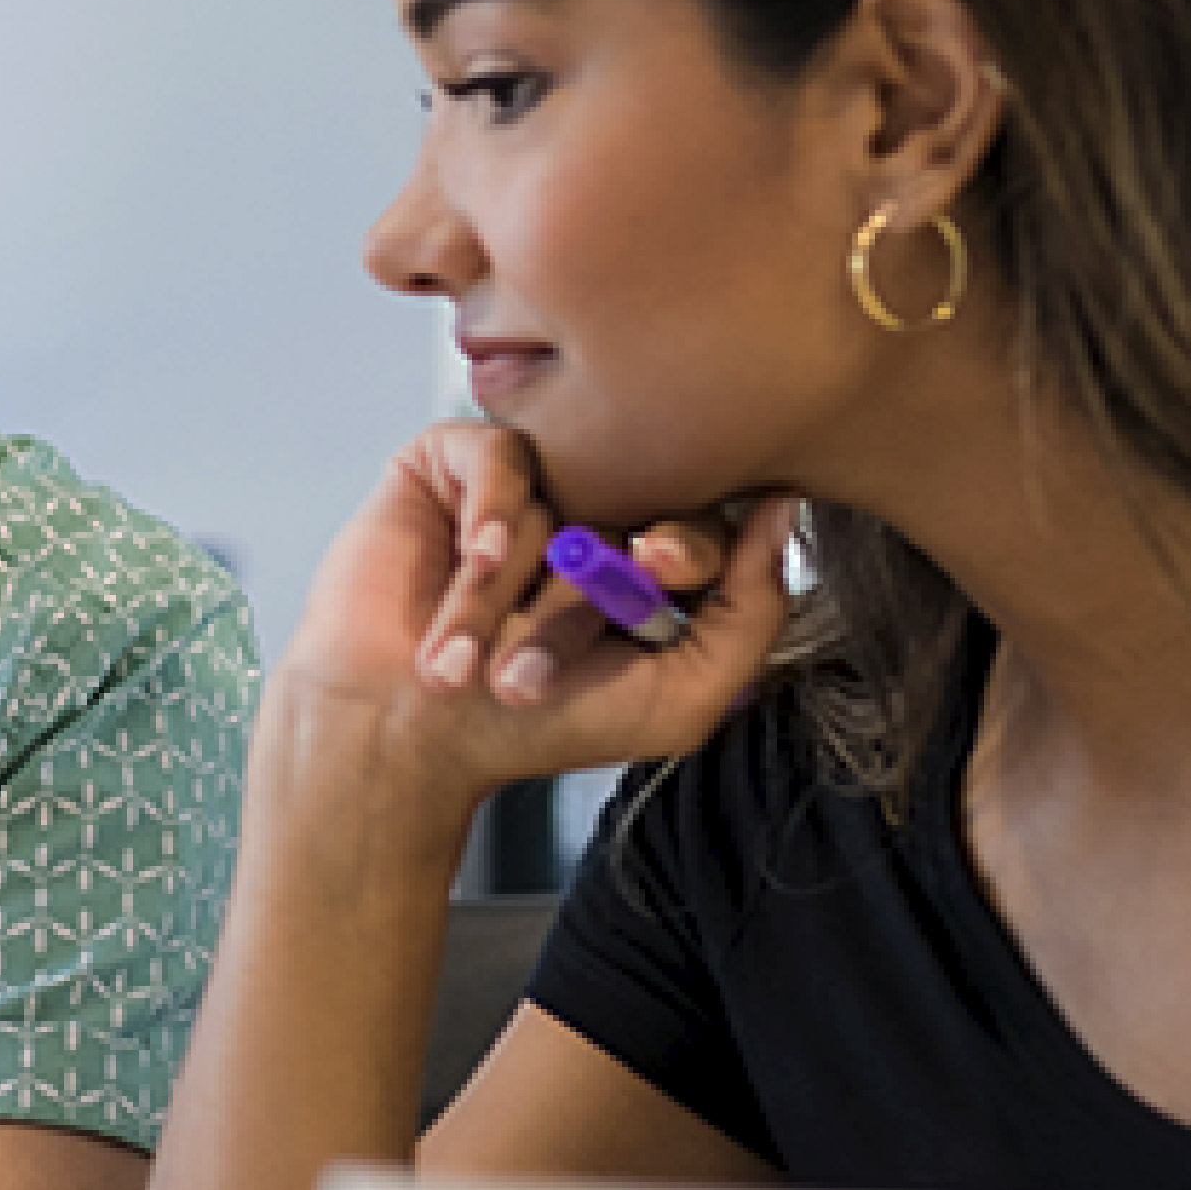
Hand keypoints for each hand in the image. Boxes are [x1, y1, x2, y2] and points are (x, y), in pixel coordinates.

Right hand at [267, 420, 800, 807]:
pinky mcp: (448, 466)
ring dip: (527, 587)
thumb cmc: (533, 728)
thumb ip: (753, 616)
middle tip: (581, 612)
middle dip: (605, 572)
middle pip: (639, 488)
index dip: (694, 540)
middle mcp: (587, 512)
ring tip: (487, 662)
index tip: (664, 570)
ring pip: (559, 488)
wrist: (408, 735)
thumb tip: (783, 512)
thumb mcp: (681, 698)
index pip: (705, 512)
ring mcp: (520, 486)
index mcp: (646, 559)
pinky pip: (496, 454)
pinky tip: (474, 566)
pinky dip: (493, 515)